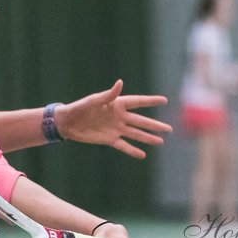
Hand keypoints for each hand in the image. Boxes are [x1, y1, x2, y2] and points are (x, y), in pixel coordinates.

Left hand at [55, 80, 171, 158]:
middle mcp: (119, 116)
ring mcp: (115, 128)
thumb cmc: (80, 108)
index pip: (138, 102)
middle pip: (140, 121)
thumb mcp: (94, 100)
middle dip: (154, 125)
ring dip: (147, 138)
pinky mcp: (109, 139)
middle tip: (169, 129)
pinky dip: (132, 150)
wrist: (68, 122)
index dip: (151, 101)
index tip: (165, 100)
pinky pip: (124, 145)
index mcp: (117, 104)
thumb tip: (120, 82)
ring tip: (161, 141)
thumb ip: (108, 94)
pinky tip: (143, 154)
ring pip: (135, 134)